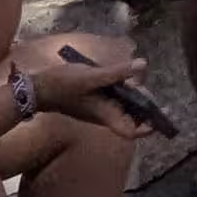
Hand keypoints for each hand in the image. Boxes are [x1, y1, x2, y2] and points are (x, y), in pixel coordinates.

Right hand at [18, 27, 149, 119]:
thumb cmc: (62, 85)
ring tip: (133, 72)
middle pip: (133, 115)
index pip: (131, 131)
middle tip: (142, 83)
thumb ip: (117, 72)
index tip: (159, 113)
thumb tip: (143, 65)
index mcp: (106, 115)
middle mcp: (106, 114)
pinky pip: (116, 95)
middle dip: (143, 101)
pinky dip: (122, 85)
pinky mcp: (96, 98)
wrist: (37, 87)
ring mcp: (101, 106)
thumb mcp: (92, 77)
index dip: (147, 126)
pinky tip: (121, 71)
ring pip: (125, 103)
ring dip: (133, 91)